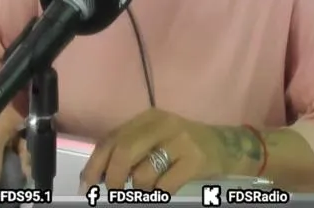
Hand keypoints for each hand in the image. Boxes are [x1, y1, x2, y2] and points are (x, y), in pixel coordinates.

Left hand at [81, 109, 259, 194]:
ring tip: (146, 191)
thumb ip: (130, 148)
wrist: (226, 146)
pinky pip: (163, 186)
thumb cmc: (184, 146)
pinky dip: (156, 195)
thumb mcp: (156, 138)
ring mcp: (180, 141)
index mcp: (148, 117)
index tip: (86, 186)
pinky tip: (160, 193)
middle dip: (112, 178)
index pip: (111, 139)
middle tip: (113, 193)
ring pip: (142, 173)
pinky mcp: (194, 160)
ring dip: (138, 190)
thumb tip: (97, 175)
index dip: (94, 164)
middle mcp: (163, 124)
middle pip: (122, 153)